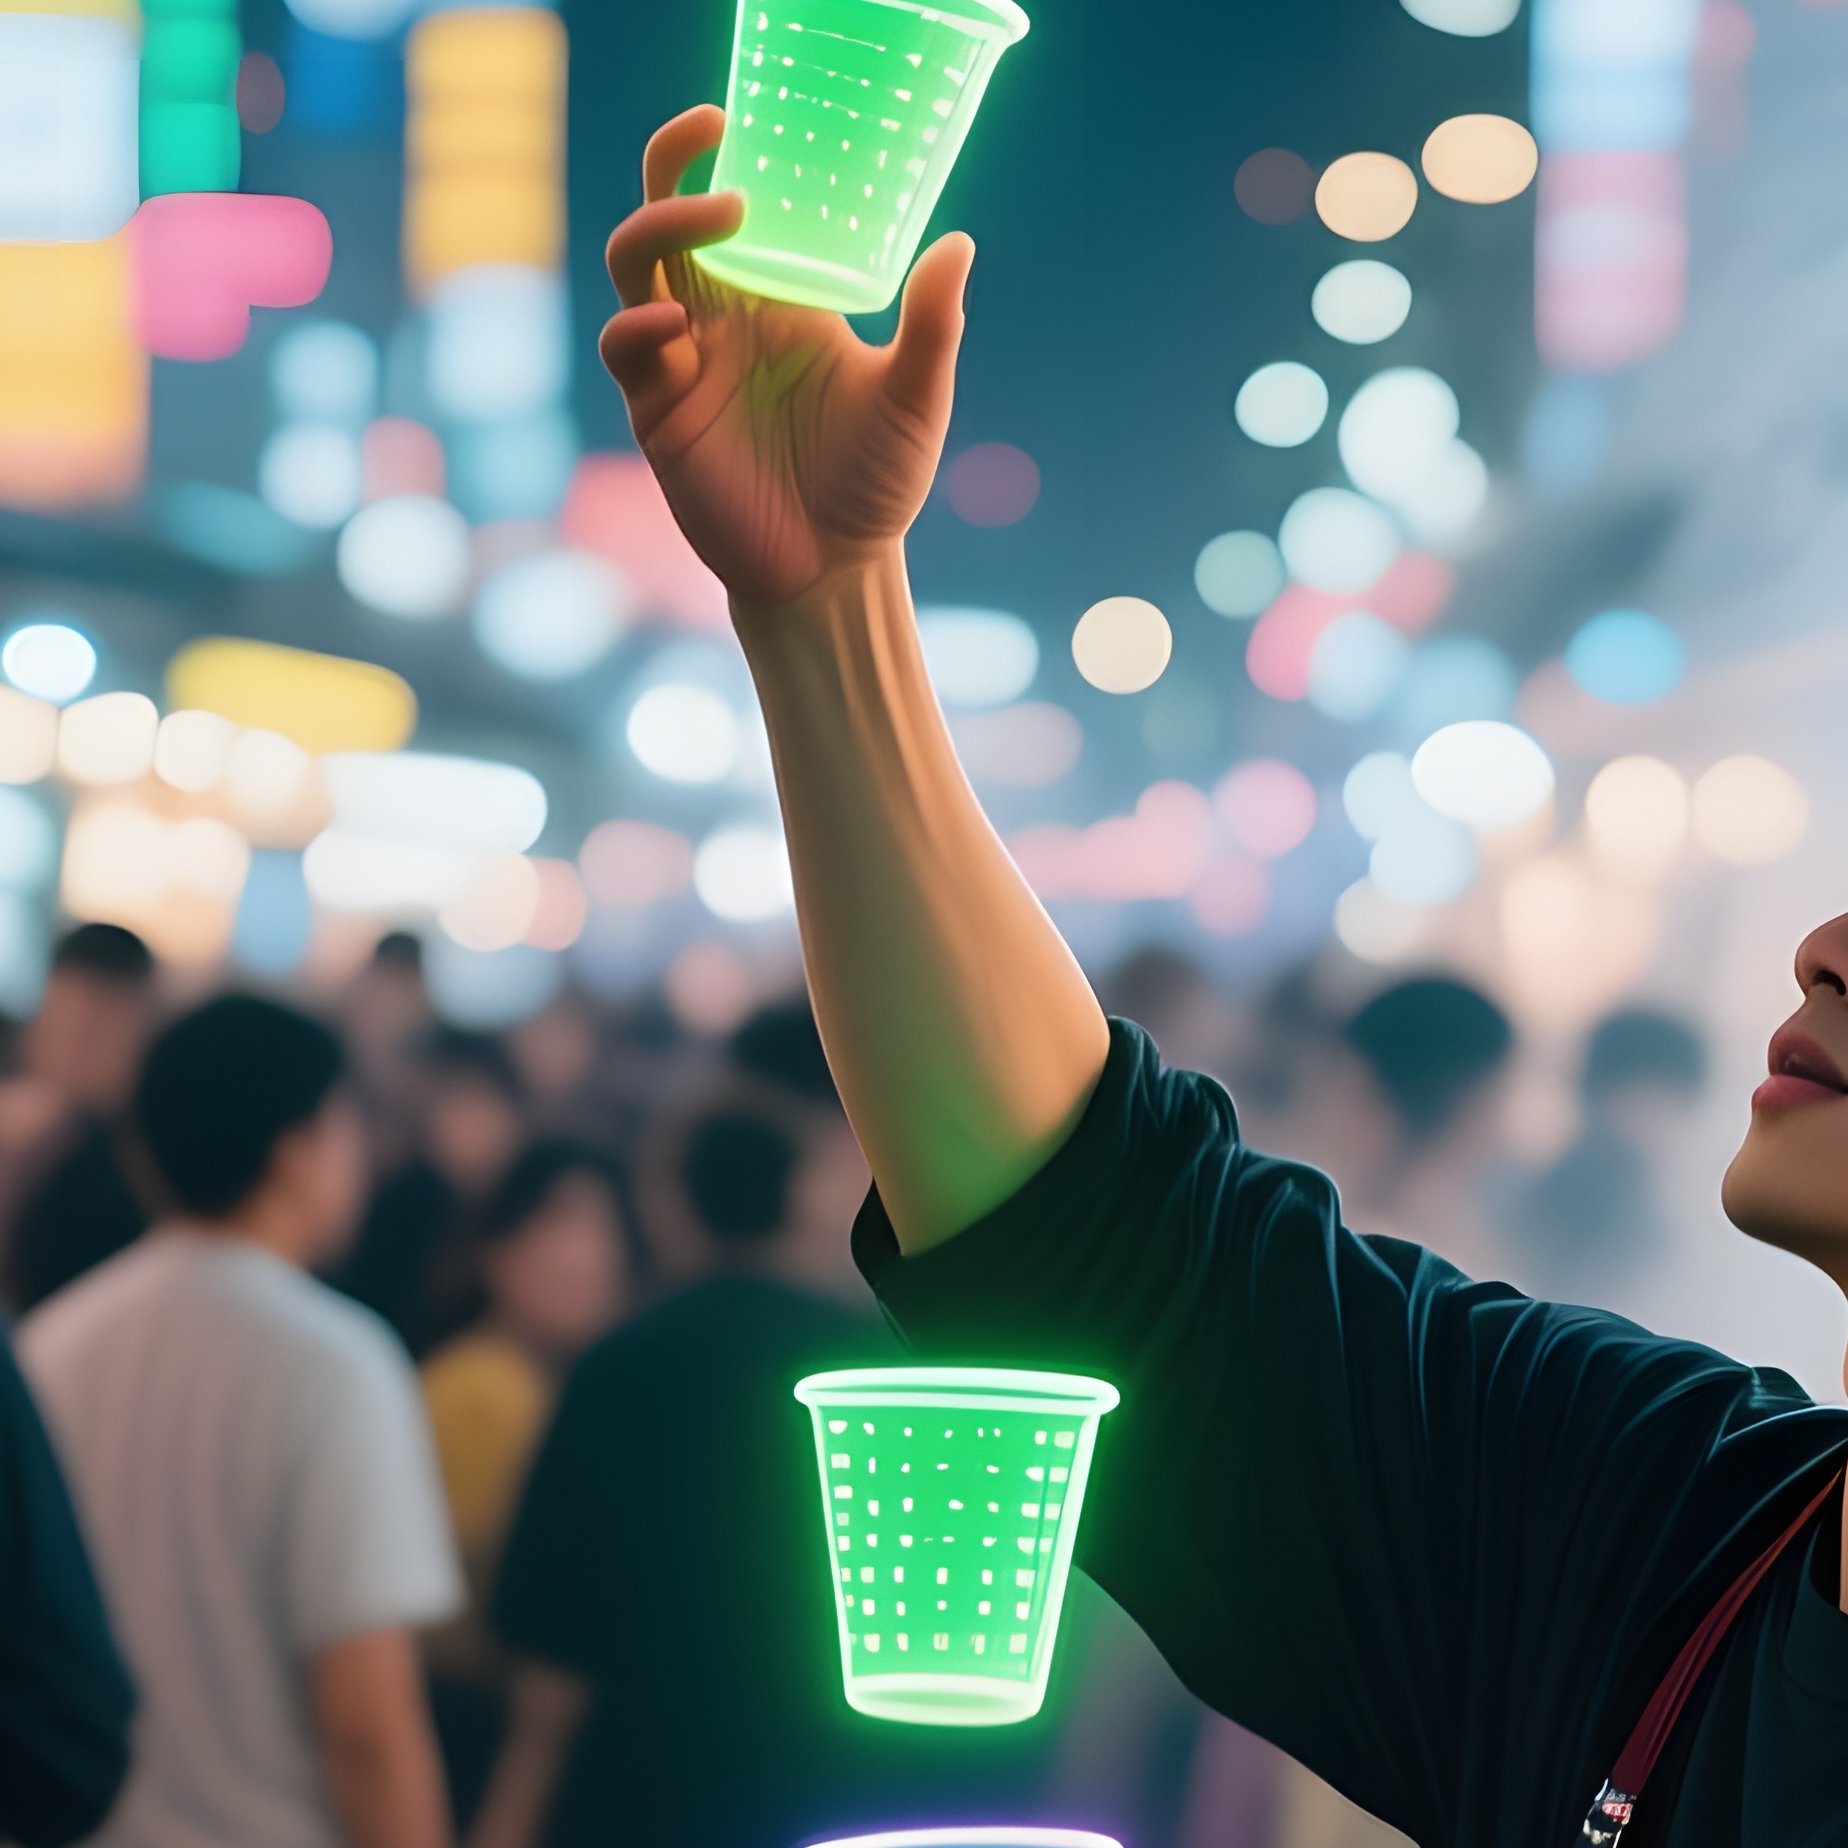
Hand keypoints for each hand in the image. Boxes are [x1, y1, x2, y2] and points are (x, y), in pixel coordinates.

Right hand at [600, 103, 975, 611]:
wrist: (836, 568)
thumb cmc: (876, 483)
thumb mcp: (916, 398)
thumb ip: (933, 326)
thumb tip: (959, 242)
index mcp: (775, 301)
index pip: (724, 209)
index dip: (708, 157)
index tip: (729, 117)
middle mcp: (721, 320)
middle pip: (666, 220)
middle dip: (674, 175)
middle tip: (720, 156)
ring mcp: (683, 364)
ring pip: (636, 268)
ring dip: (660, 230)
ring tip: (718, 218)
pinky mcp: (659, 415)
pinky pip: (627, 350)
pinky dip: (638, 327)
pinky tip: (675, 326)